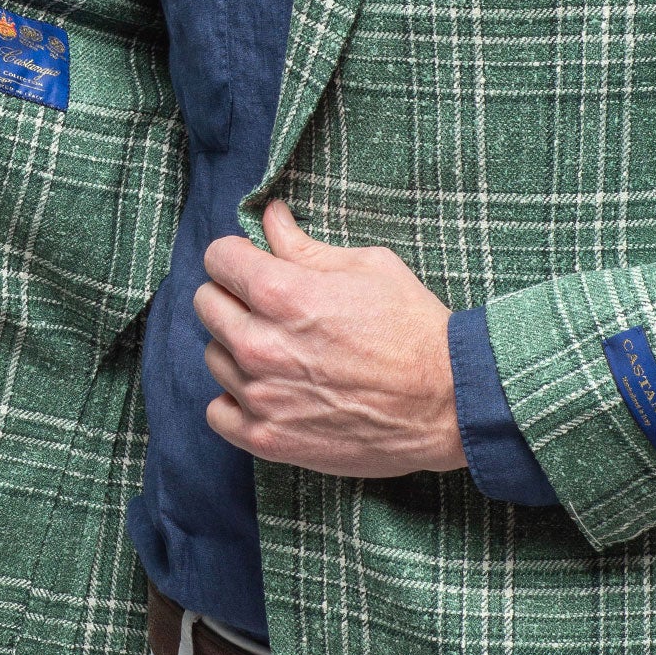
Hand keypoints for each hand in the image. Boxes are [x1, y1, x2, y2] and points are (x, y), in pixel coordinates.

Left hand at [195, 199, 466, 479]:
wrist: (448, 402)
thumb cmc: (413, 327)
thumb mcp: (366, 267)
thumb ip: (305, 245)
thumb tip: (270, 216)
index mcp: (281, 293)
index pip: (218, 258)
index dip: (237, 255)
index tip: (253, 264)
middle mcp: (260, 344)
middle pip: (207, 304)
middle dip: (232, 296)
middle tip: (267, 306)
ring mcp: (260, 395)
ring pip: (213, 356)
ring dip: (236, 348)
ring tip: (278, 351)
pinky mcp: (267, 438)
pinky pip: (217, 411)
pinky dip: (234, 400)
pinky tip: (266, 390)